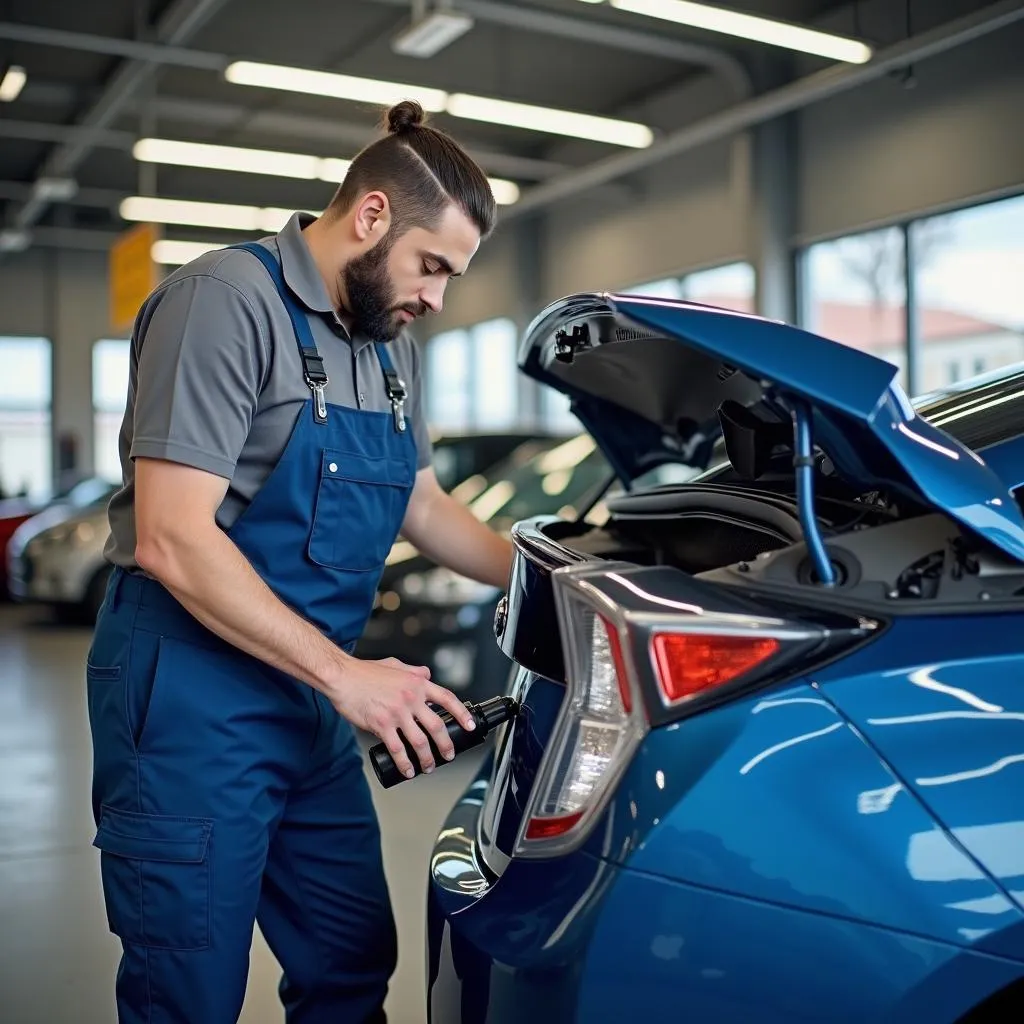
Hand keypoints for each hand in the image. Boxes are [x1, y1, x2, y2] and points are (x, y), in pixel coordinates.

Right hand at [328, 656, 476, 777]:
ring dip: (427, 758)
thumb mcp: (395, 664)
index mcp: (417, 683)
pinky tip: (407, 770)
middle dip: (446, 745)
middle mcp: (410, 698)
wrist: (342, 677)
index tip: (470, 726)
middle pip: (436, 726)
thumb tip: (427, 673)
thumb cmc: (365, 672)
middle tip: (448, 755)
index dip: (461, 714)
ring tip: (428, 767)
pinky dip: (405, 763)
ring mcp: (397, 712)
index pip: (447, 698)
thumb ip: (413, 670)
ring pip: (420, 741)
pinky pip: (397, 749)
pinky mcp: (381, 725)